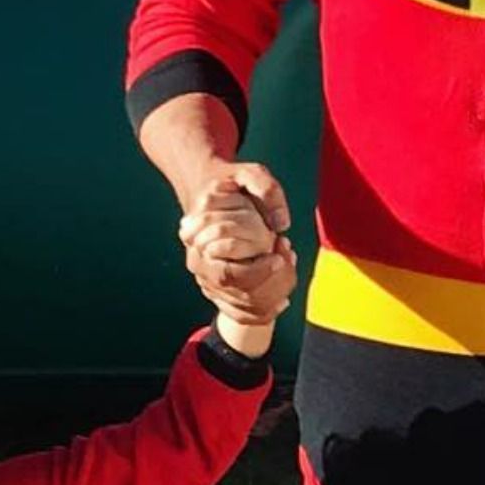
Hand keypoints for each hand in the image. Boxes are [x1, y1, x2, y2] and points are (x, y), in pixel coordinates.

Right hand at [177, 167, 296, 324]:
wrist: (209, 187)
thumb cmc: (232, 181)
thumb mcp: (251, 174)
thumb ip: (267, 190)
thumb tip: (280, 224)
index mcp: (199, 240)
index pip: (229, 274)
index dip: (258, 271)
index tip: (280, 257)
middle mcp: (197, 261)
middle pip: (234, 294)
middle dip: (267, 287)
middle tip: (288, 268)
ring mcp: (203, 274)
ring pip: (238, 307)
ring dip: (268, 300)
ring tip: (288, 286)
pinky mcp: (213, 283)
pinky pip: (238, 309)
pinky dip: (262, 310)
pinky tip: (282, 302)